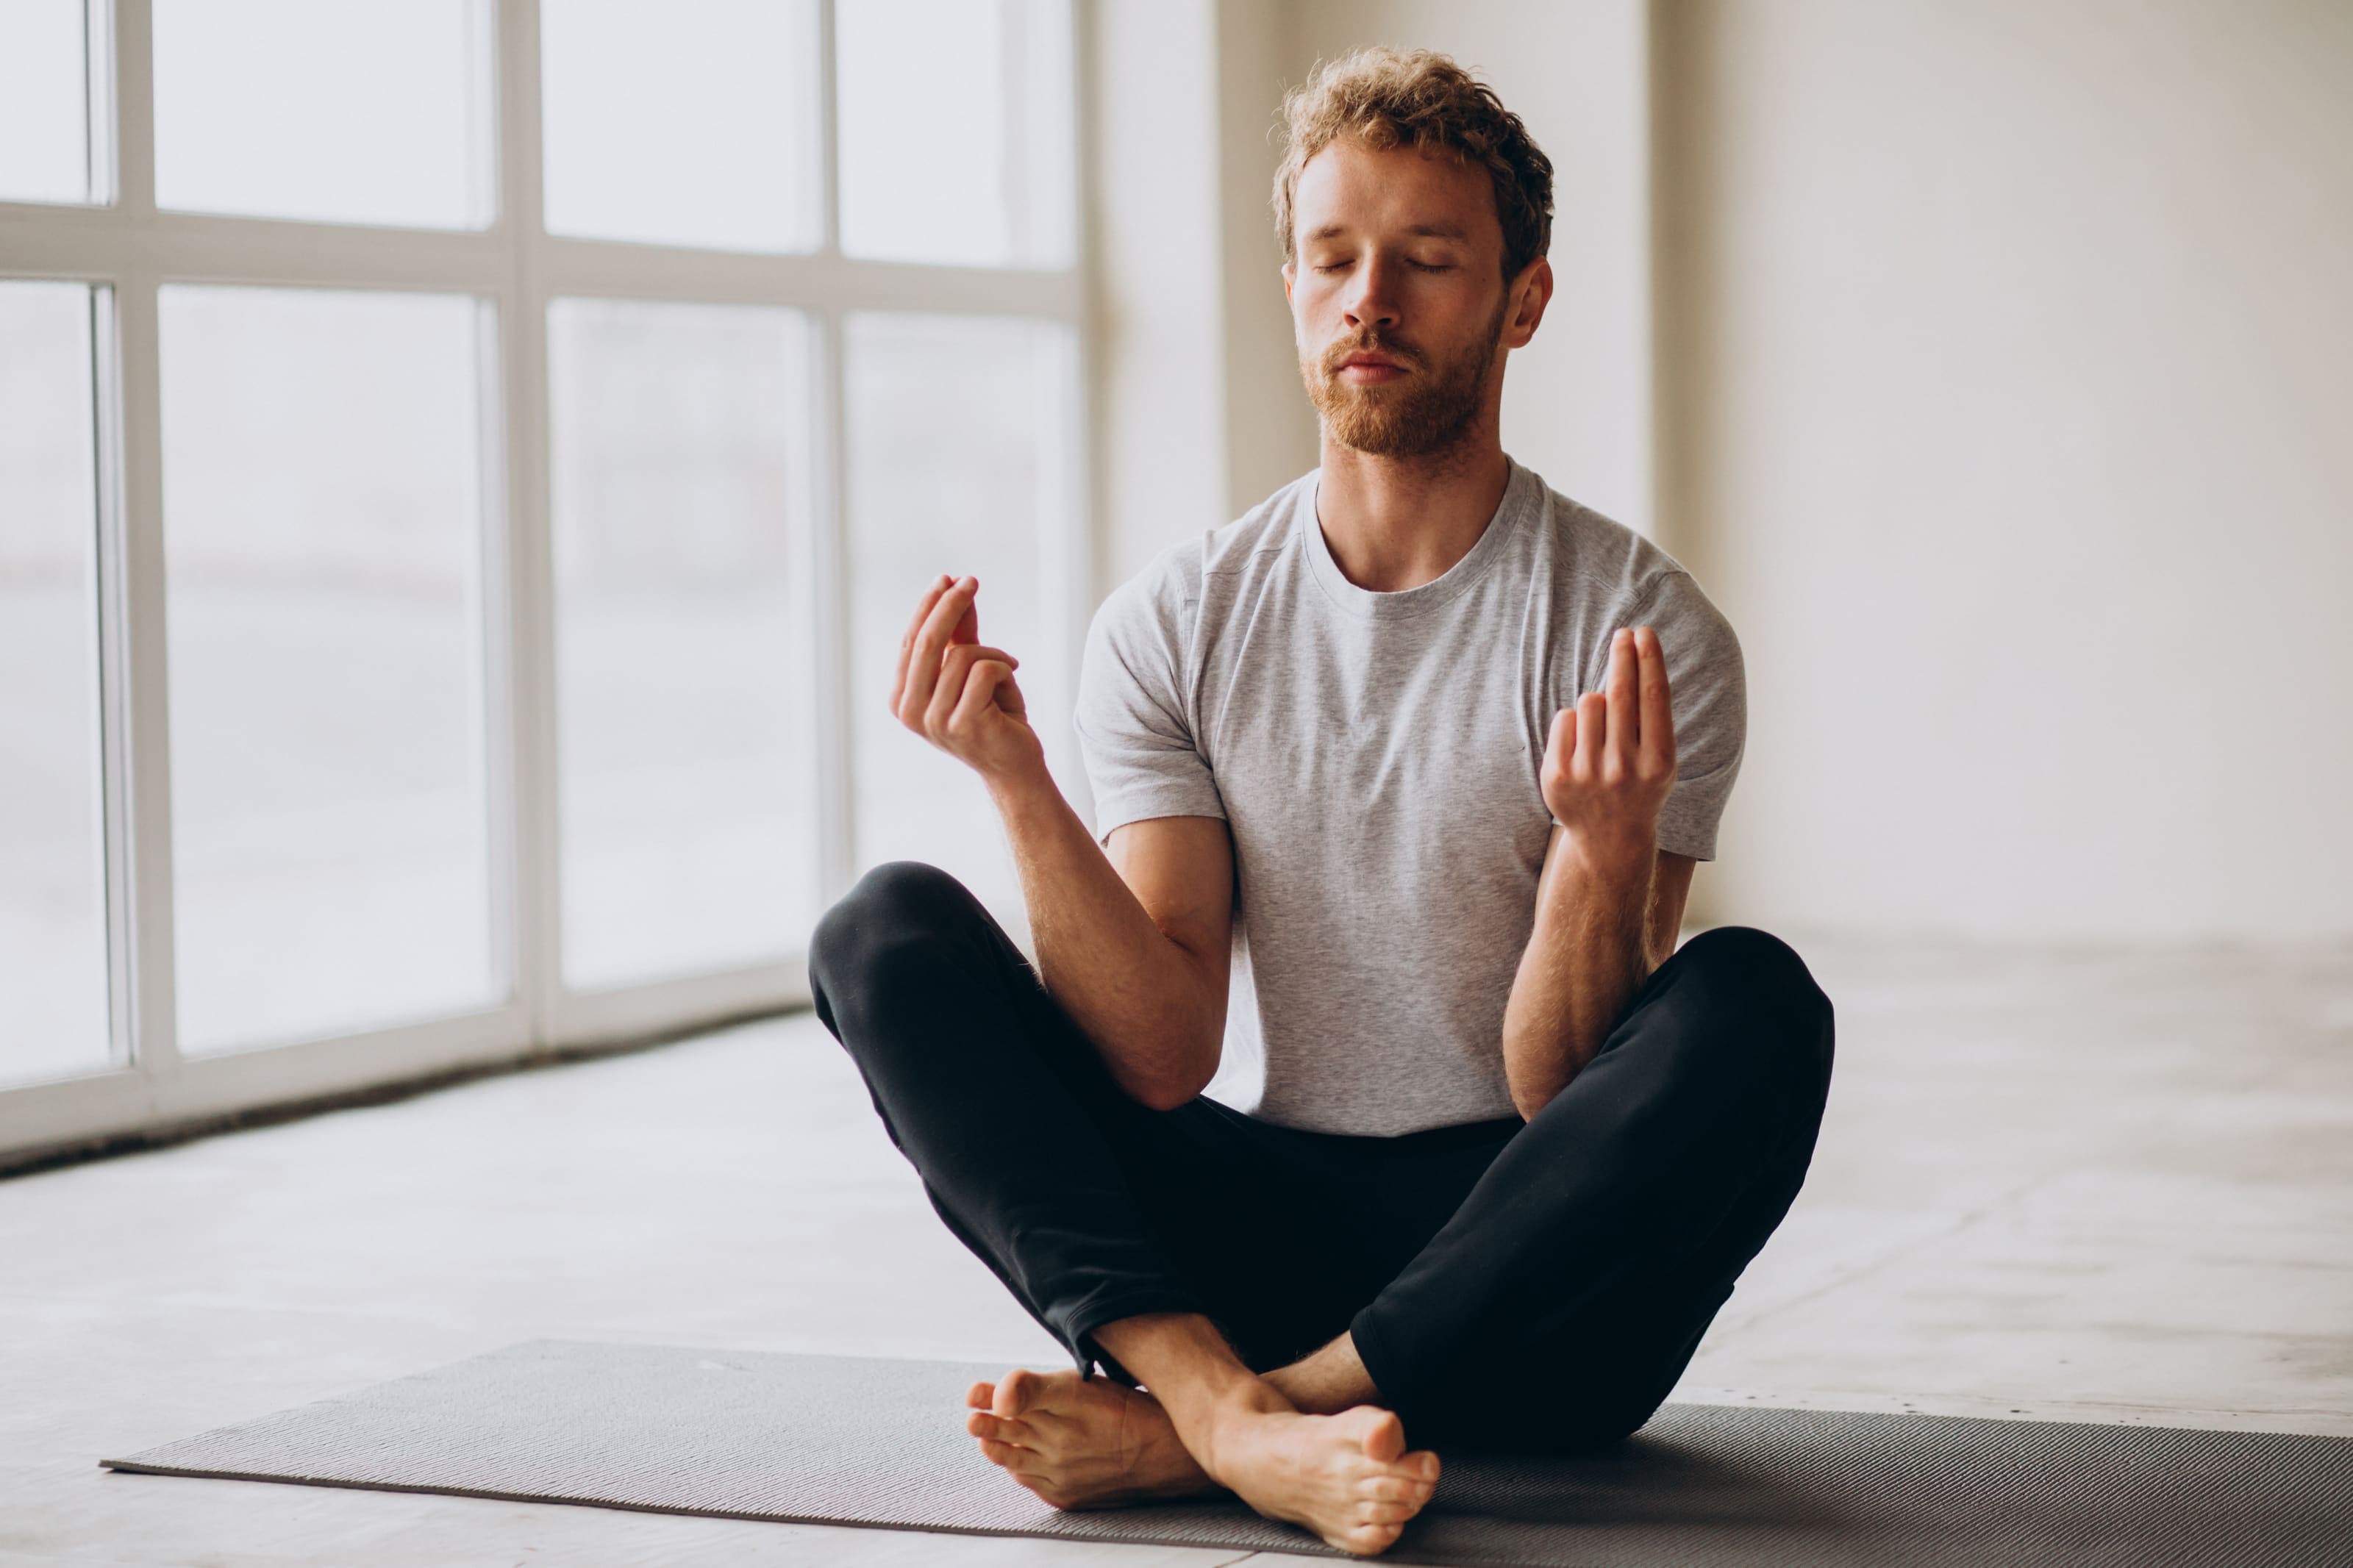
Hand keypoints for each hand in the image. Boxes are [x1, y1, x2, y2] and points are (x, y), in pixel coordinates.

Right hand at [890, 573, 1044, 786]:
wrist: (1015, 766)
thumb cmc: (993, 716)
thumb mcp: (971, 671)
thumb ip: (959, 635)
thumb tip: (953, 587)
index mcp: (902, 699)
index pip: (911, 641)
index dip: (929, 606)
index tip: (950, 578)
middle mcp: (910, 711)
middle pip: (927, 641)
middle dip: (951, 605)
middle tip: (972, 581)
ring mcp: (934, 720)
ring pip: (962, 655)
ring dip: (993, 654)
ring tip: (1007, 668)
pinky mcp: (964, 723)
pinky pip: (985, 670)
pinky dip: (1004, 667)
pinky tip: (1011, 680)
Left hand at [1541, 625, 1674, 858]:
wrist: (1611, 839)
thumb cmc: (1639, 785)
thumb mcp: (1659, 759)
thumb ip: (1649, 719)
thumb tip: (1634, 657)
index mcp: (1658, 762)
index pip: (1653, 697)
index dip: (1648, 660)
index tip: (1644, 633)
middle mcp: (1624, 768)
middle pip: (1619, 692)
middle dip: (1622, 656)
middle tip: (1623, 634)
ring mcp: (1588, 773)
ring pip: (1589, 701)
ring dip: (1596, 701)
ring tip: (1603, 727)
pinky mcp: (1557, 776)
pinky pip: (1564, 718)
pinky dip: (1573, 721)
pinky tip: (1582, 743)